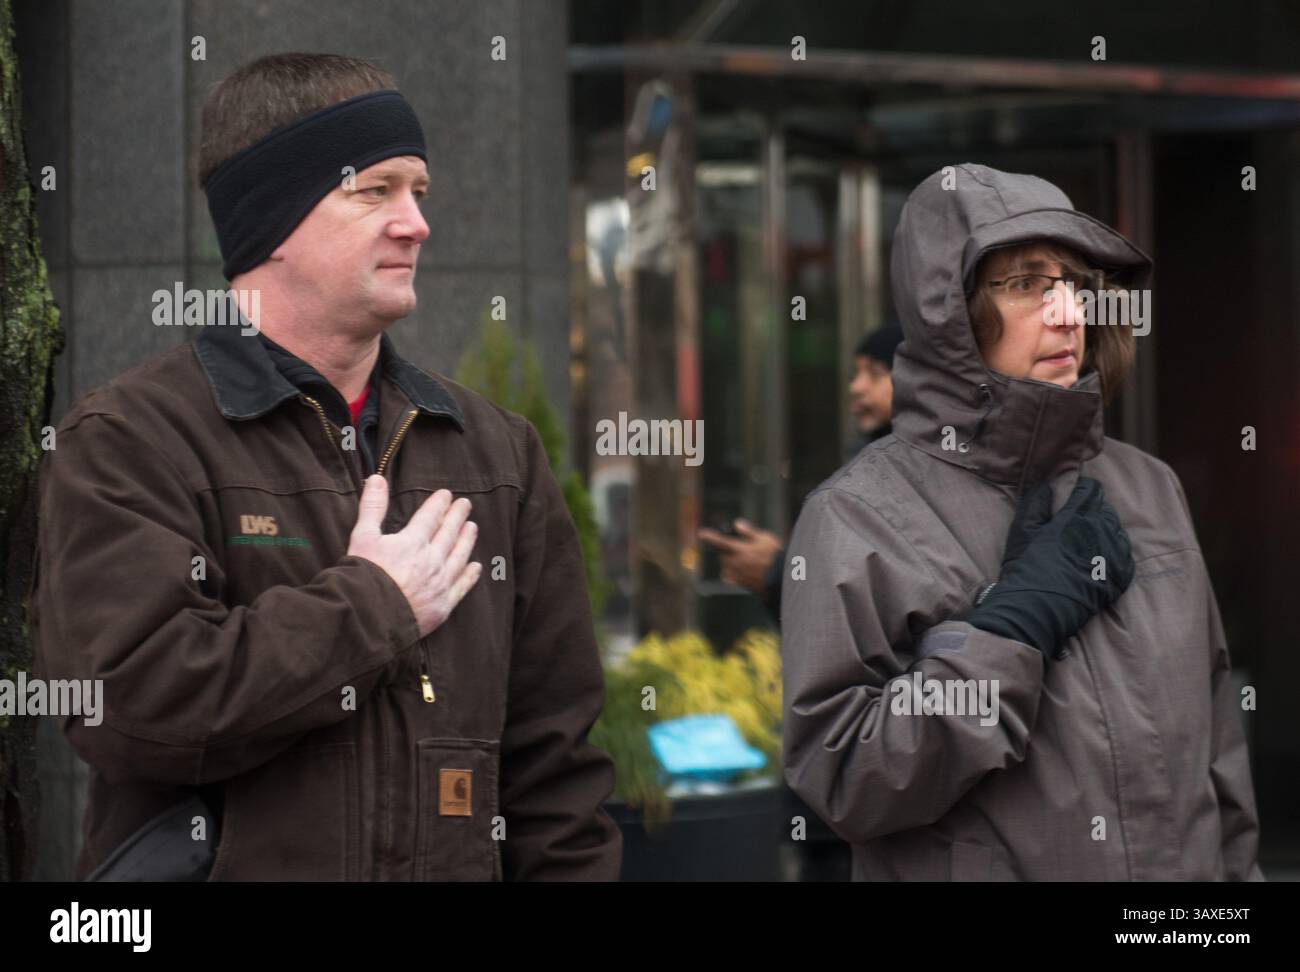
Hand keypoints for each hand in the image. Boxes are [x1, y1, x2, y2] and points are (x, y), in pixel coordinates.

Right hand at [347, 475, 482, 638]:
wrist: (365, 618)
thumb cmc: (361, 576)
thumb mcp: (362, 536)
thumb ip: (372, 507)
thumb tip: (377, 478)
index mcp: (413, 542)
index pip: (431, 516)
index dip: (440, 503)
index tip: (447, 495)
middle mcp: (431, 560)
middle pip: (450, 533)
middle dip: (458, 516)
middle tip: (465, 505)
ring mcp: (439, 584)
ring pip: (460, 556)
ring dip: (467, 540)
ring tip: (473, 528)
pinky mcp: (442, 606)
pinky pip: (461, 587)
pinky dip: (470, 575)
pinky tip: (475, 567)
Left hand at [697, 519, 782, 594]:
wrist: (782, 579)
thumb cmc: (775, 556)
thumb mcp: (765, 538)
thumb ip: (749, 532)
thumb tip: (737, 523)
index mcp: (740, 549)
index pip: (720, 541)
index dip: (710, 536)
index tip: (701, 533)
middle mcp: (735, 562)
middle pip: (723, 555)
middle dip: (726, 550)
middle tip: (737, 547)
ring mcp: (737, 574)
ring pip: (725, 567)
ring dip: (728, 562)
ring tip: (741, 560)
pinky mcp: (740, 584)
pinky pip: (729, 578)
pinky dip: (730, 574)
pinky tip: (739, 571)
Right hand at [967, 477, 1133, 658]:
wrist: (1037, 611)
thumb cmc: (1025, 568)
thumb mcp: (1022, 529)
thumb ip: (1038, 501)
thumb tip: (1050, 483)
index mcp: (1078, 516)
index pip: (1091, 489)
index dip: (1078, 492)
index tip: (1066, 502)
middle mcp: (1102, 531)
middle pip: (1105, 508)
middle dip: (1089, 512)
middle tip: (1070, 527)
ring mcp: (1115, 554)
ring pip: (1116, 530)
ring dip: (1101, 531)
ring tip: (1081, 545)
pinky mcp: (1121, 576)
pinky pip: (1123, 554)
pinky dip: (1111, 552)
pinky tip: (1094, 560)